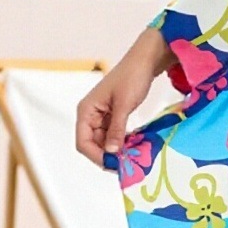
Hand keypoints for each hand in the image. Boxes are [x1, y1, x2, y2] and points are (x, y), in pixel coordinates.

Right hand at [75, 27, 173, 167]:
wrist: (144, 62)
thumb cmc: (132, 77)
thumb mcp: (124, 105)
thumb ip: (117, 129)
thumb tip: (111, 152)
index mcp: (86, 111)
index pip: (83, 142)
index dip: (96, 156)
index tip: (114, 164)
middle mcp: (90, 115)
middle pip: (93, 145)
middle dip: (108, 155)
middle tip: (127, 165)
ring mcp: (102, 117)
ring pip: (105, 142)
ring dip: (117, 150)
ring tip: (132, 157)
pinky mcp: (113, 117)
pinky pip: (114, 135)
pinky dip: (123, 142)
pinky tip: (134, 147)